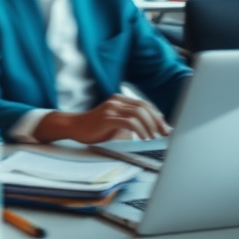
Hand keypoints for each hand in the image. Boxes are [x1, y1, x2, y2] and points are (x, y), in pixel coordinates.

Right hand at [34, 94, 170, 143]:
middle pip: (144, 107)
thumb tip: (150, 130)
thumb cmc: (94, 128)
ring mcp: (111, 108)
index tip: (165, 128)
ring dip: (150, 127)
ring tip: (154, 138)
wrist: (73, 127)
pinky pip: (130, 122)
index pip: (144, 104)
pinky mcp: (107, 118)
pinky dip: (140, 130)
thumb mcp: (114, 121)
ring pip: (139, 113)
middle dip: (157, 121)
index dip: (157, 116)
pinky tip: (143, 138)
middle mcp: (116, 101)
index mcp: (119, 100)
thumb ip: (129, 121)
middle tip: (164, 134)